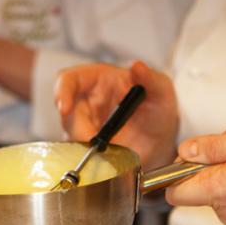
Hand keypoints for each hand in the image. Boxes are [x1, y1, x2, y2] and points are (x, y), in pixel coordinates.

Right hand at [55, 61, 178, 168]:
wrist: (160, 141)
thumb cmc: (158, 109)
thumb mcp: (161, 91)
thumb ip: (151, 79)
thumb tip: (138, 66)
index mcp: (97, 79)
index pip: (69, 79)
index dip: (63, 91)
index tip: (65, 108)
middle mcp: (85, 100)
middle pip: (66, 113)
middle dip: (78, 129)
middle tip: (95, 142)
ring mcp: (82, 124)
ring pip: (70, 135)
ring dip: (84, 146)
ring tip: (110, 151)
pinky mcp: (84, 145)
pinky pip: (77, 153)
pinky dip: (89, 158)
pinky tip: (107, 158)